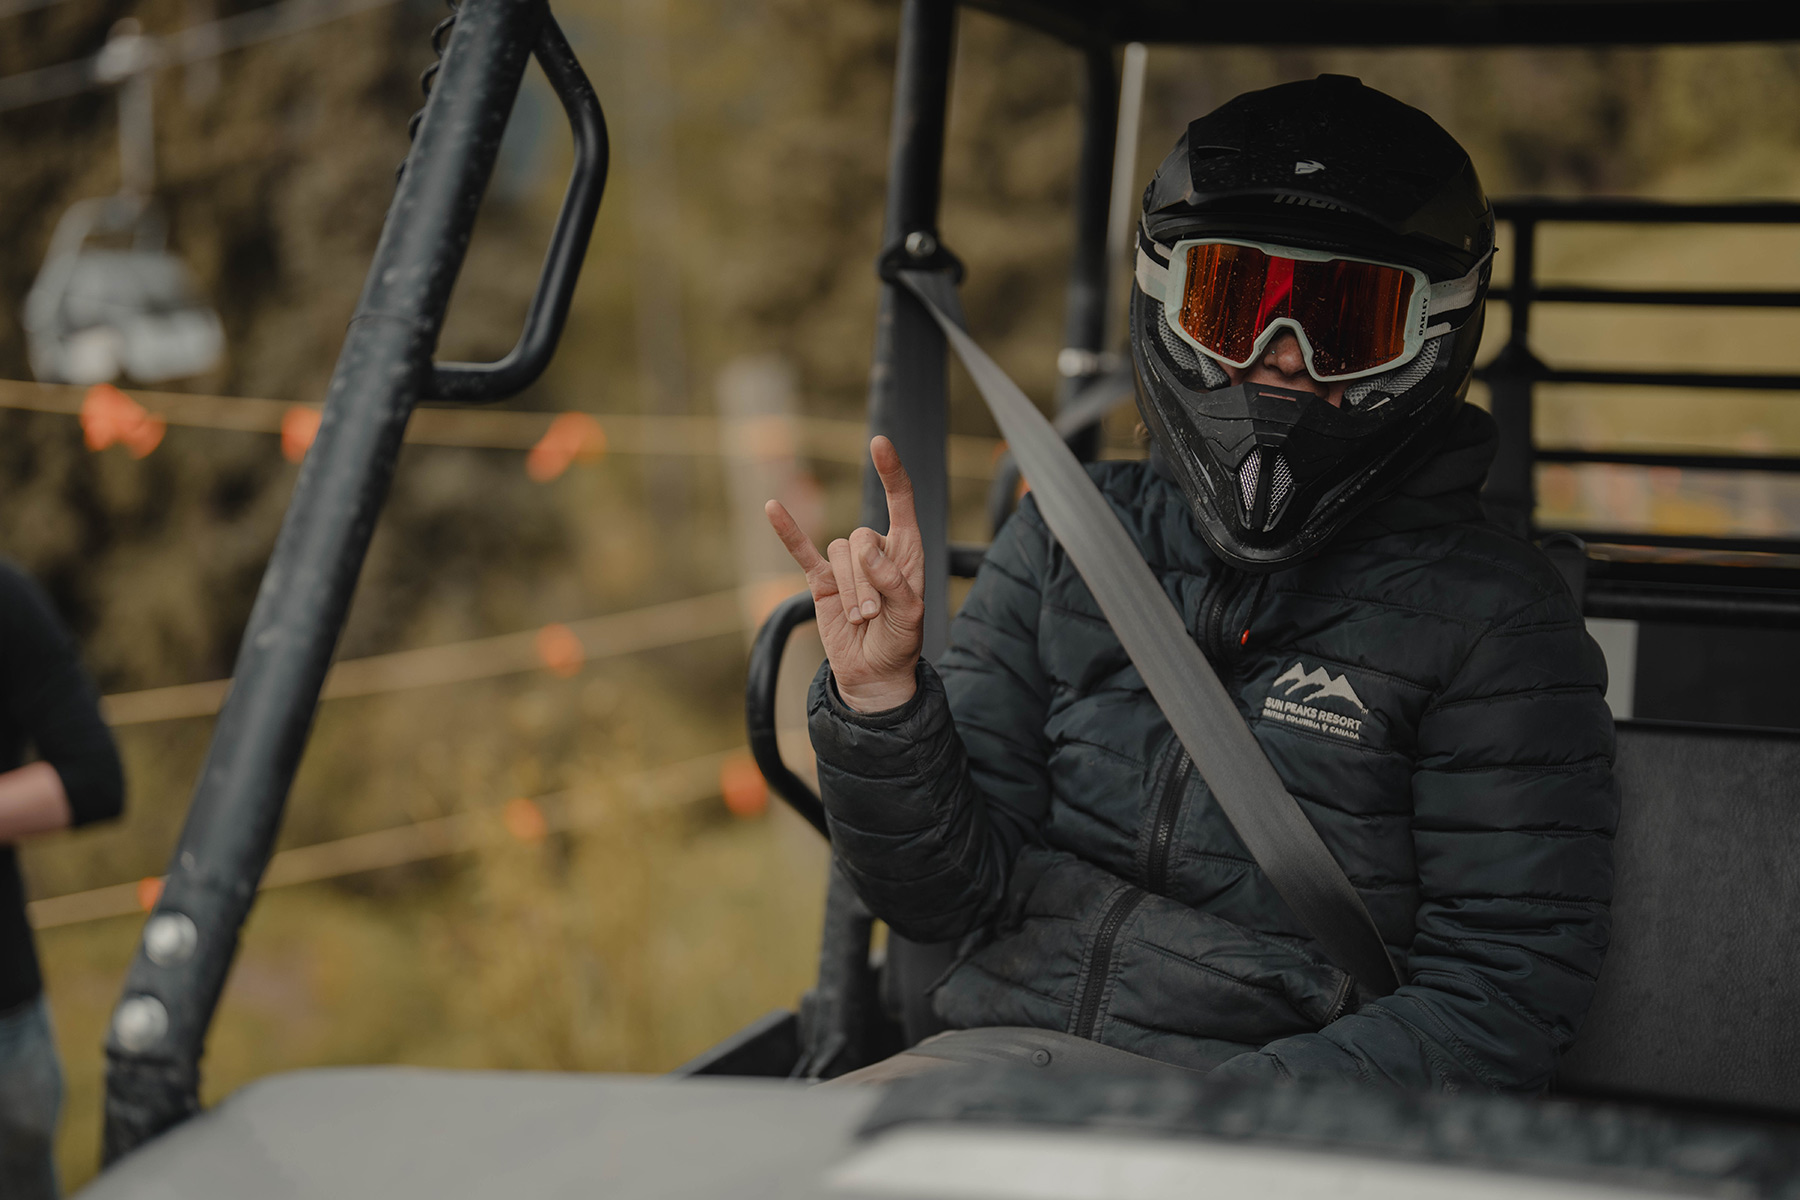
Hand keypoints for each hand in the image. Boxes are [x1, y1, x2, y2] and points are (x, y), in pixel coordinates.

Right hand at [766, 436, 923, 712]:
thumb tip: (864, 549)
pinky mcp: (821, 580)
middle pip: (862, 538)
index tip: (879, 443)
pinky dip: (788, 531)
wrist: (874, 673)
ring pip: (838, 552)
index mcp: (906, 550)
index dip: (891, 473)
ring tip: (860, 619)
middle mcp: (875, 549)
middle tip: (875, 616)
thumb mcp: (909, 614)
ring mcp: (846, 564)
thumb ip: (892, 580)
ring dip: (850, 590)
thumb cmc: (900, 641)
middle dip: (867, 580)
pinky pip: (801, 551)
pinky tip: (772, 507)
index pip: (900, 500)